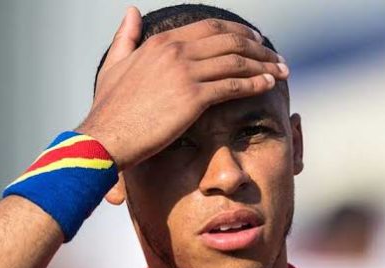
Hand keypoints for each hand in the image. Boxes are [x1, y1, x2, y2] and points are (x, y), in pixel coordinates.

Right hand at [77, 6, 288, 170]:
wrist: (104, 137)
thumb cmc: (108, 109)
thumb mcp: (114, 65)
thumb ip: (126, 38)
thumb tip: (132, 12)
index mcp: (160, 42)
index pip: (210, 28)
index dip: (237, 33)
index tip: (254, 40)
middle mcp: (175, 51)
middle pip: (229, 40)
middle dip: (257, 47)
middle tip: (275, 55)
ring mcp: (184, 72)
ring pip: (236, 61)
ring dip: (264, 64)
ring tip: (281, 70)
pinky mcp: (192, 97)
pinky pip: (233, 85)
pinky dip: (255, 83)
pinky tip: (268, 85)